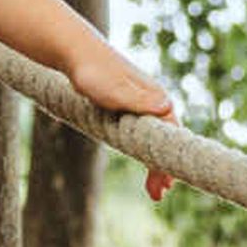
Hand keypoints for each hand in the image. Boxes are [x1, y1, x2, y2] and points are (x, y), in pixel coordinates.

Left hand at [65, 45, 181, 201]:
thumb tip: (167, 107)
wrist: (76, 52)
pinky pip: (140, 134)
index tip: (168, 183)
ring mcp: (140, 104)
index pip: (171, 138)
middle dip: (162, 169)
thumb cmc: (94, 72)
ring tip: (153, 189)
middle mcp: (153, 103)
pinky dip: (142, 150)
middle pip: (164, 142)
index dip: (168, 162)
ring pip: (152, 140)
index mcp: (155, 101)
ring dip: (153, 163)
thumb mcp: (115, 90)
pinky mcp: (126, 105)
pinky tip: (141, 160)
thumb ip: (139, 100)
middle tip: (158, 195)